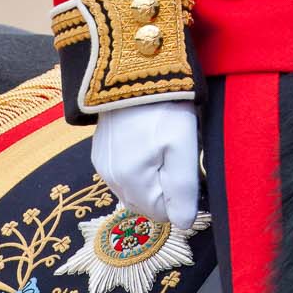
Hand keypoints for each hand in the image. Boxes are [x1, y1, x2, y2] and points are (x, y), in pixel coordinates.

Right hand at [90, 101, 200, 230]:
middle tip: (179, 152)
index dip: (182, 196)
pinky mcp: (100, 149)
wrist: (133, 68)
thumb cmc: (163, 106)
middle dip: (166, 186)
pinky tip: (149, 138)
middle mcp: (111, 179)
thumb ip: (184, 189)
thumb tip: (184, 224)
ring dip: (154, 174)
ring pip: (137, 187)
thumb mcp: (183, 145)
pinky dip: (140, 162)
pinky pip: (125, 170)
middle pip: (148, 202)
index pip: (163, 214)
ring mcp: (103, 164)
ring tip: (165, 141)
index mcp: (131, 183)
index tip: (191, 168)